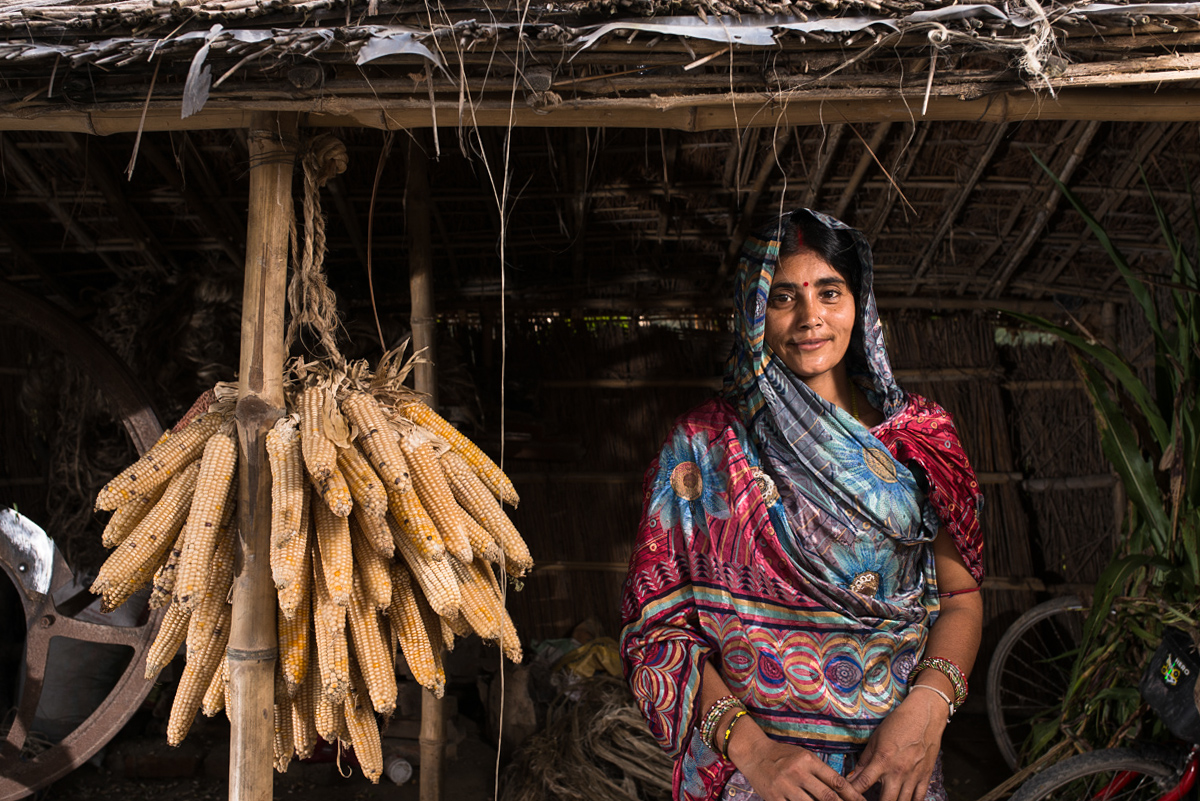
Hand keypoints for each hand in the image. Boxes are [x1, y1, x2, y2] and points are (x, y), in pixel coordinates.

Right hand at [730, 724, 866, 800]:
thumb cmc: (781, 754)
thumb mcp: (803, 756)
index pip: (835, 780)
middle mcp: (797, 772)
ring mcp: (785, 786)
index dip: (851, 795)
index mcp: (808, 760)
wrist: (753, 753)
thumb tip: (840, 789)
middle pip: (827, 796)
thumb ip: (820, 771)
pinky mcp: (773, 797)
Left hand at [848, 690, 947, 800]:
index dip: (852, 793)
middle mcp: (898, 771)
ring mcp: (913, 776)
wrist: (924, 715)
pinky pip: (919, 798)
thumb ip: (864, 760)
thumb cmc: (898, 724)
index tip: (847, 797)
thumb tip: (852, 777)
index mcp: (882, 760)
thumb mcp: (876, 739)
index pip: (863, 783)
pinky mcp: (925, 776)